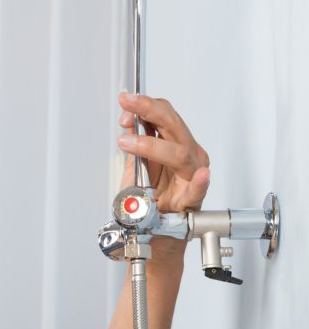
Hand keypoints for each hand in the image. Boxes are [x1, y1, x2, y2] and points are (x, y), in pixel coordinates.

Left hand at [117, 92, 209, 213]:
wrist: (154, 227)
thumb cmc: (150, 195)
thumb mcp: (136, 162)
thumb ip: (135, 140)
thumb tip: (128, 117)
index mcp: (177, 142)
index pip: (166, 113)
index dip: (145, 105)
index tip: (126, 101)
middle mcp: (188, 154)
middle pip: (173, 125)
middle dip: (148, 110)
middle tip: (128, 103)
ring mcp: (192, 175)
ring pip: (178, 153)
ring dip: (150, 145)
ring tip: (128, 143)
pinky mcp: (192, 199)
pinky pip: (198, 190)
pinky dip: (200, 182)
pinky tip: (201, 175)